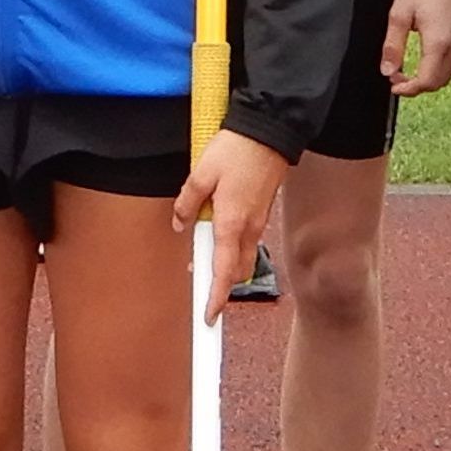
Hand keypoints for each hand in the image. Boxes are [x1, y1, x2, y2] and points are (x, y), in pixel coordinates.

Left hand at [171, 130, 287, 321]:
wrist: (269, 133)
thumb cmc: (236, 150)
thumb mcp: (200, 174)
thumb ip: (187, 203)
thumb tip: (181, 223)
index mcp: (231, 224)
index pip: (223, 273)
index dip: (215, 298)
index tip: (208, 318)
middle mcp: (248, 229)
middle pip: (235, 272)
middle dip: (220, 287)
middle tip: (200, 292)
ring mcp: (257, 222)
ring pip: (242, 258)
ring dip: (226, 269)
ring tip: (203, 265)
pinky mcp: (260, 212)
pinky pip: (245, 241)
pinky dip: (232, 250)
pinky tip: (216, 237)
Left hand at [385, 0, 450, 97]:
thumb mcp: (398, 14)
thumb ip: (392, 46)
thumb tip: (388, 70)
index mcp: (439, 42)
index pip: (427, 81)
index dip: (408, 89)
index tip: (393, 85)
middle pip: (439, 83)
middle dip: (417, 86)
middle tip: (397, 77)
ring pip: (448, 75)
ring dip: (429, 79)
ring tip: (408, 70)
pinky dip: (439, 69)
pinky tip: (424, 59)